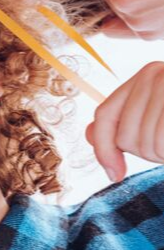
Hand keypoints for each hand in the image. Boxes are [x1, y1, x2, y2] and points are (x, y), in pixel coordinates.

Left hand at [86, 63, 163, 182]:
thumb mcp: (157, 114)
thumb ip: (124, 120)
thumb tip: (91, 136)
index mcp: (146, 75)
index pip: (105, 115)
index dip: (104, 149)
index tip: (114, 175)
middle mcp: (155, 75)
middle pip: (125, 135)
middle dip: (147, 153)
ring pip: (146, 144)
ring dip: (161, 155)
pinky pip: (160, 143)